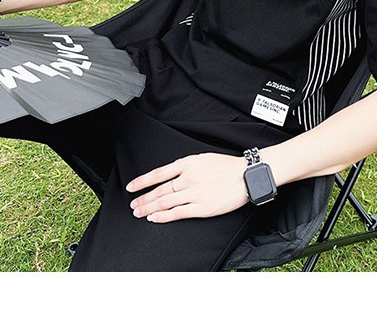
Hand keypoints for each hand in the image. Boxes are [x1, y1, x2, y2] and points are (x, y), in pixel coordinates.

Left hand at [127, 152, 248, 222]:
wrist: (245, 176)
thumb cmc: (226, 166)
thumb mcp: (202, 158)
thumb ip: (185, 167)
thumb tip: (169, 175)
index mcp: (187, 163)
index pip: (158, 173)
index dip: (142, 181)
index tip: (131, 187)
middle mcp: (188, 178)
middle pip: (159, 190)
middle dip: (143, 199)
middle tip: (133, 205)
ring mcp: (194, 194)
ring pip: (165, 202)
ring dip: (149, 208)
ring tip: (139, 213)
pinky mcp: (202, 208)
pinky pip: (178, 213)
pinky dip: (163, 216)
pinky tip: (154, 218)